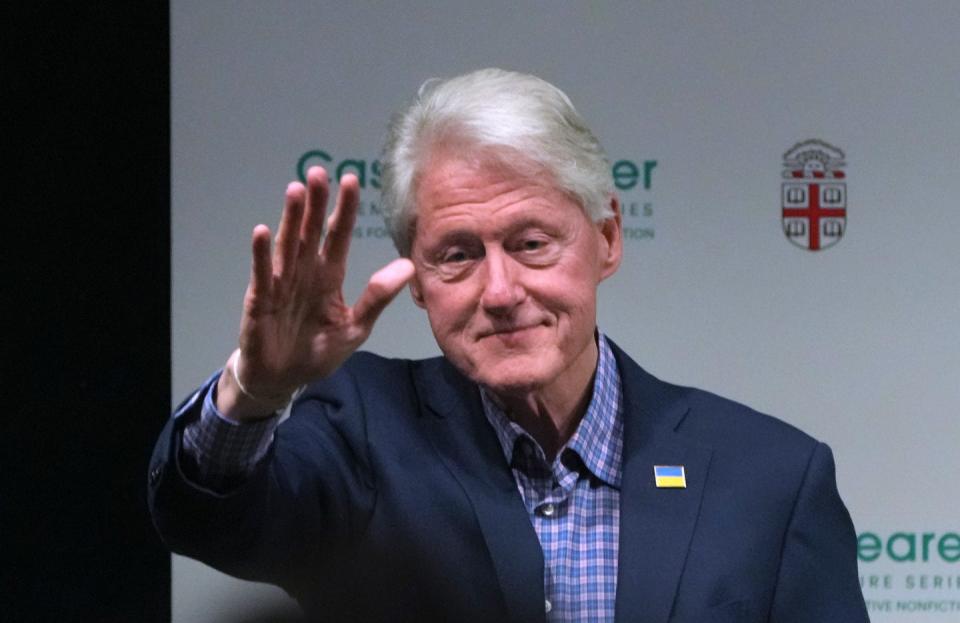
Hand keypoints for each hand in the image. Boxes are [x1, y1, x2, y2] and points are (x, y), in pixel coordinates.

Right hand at [216, 166, 414, 420]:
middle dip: (316, 203)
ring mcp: (281, 284)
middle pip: (310, 232)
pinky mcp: (260, 301)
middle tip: (319, 172)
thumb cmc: (317, 351)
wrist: (283, 379)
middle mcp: (304, 273)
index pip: (338, 236)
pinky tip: (262, 232)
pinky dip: (261, 254)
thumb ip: (377, 297)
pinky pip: (262, 275)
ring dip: (290, 219)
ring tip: (295, 190)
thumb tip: (408, 266)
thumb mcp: (355, 327)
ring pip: (287, 245)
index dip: (344, 210)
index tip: (352, 181)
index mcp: (328, 276)